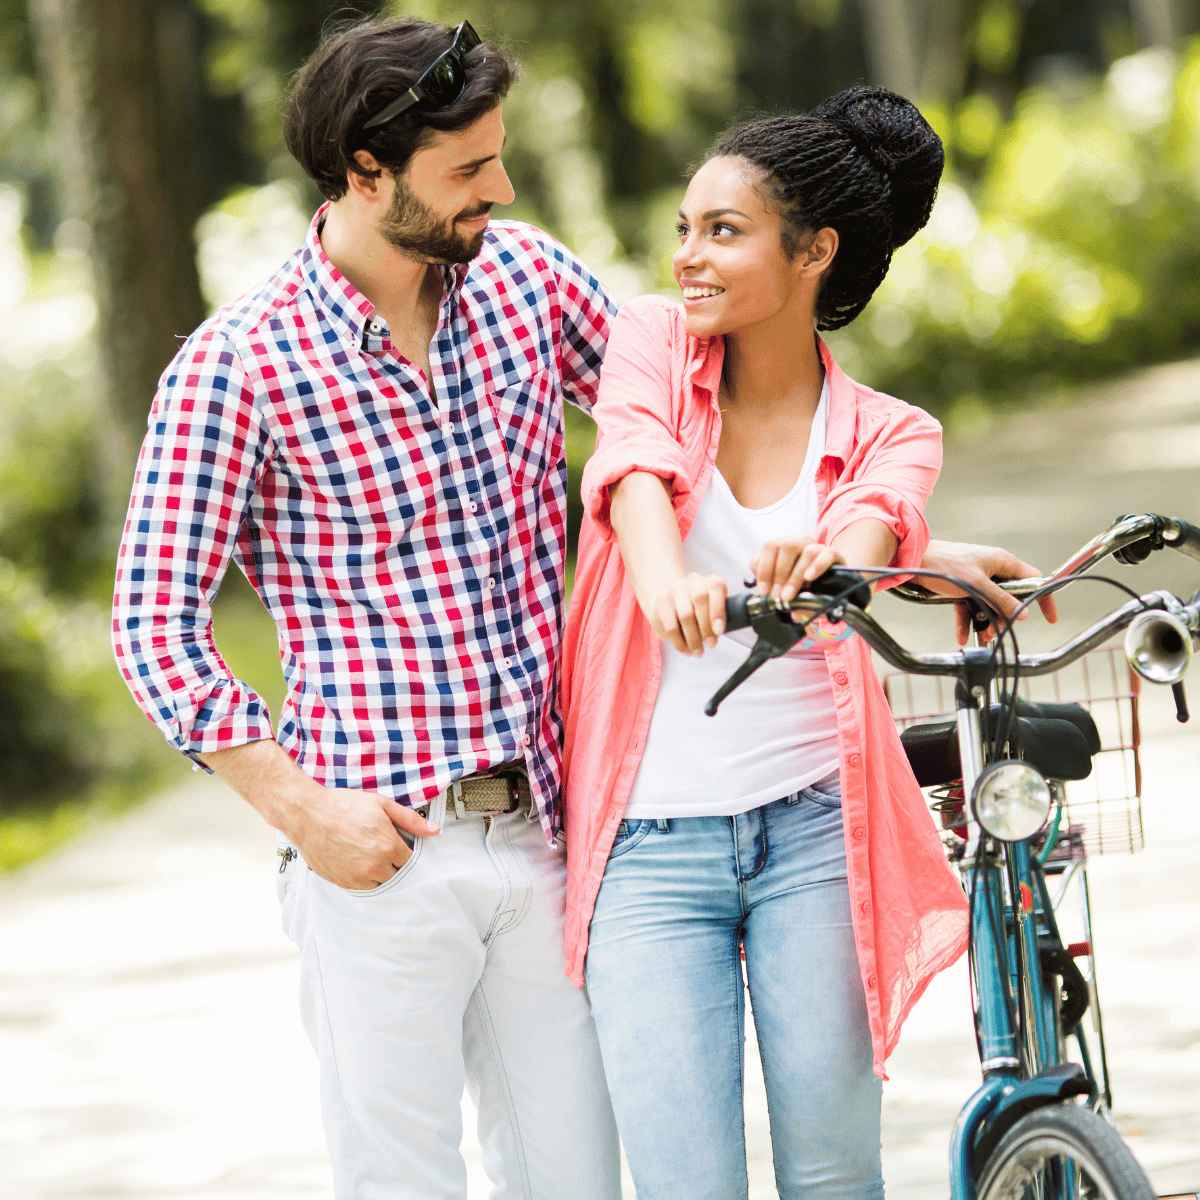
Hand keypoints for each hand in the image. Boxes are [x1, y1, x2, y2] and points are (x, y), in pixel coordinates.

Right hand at [287, 779, 440, 889]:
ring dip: (381, 874)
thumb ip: (410, 820)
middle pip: (398, 876)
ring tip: (371, 857)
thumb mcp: (381, 805)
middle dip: (396, 866)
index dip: (408, 855)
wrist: (308, 813)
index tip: (404, 850)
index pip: (411, 862)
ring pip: (381, 885)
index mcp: (389, 846)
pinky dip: (364, 879)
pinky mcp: (342, 882)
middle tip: (387, 853)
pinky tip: (359, 863)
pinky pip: (362, 889)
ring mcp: (358, 877)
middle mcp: (375, 866)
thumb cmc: (343, 806)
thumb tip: (433, 830)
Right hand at [646, 572, 727, 655]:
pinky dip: (678, 641)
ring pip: (685, 614)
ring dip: (693, 637)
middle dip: (706, 626)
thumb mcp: (711, 610)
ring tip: (697, 651)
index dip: (718, 610)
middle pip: (700, 599)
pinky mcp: (661, 601)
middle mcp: (692, 581)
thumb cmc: (697, 609)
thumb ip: (716, 620)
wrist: (671, 599)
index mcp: (709, 582)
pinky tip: (684, 649)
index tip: (719, 631)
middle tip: (711, 645)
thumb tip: (714, 638)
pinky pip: (670, 625)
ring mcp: (675, 589)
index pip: (716, 587)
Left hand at [751, 538, 845, 601]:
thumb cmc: (800, 585)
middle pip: (786, 547)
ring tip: (789, 595)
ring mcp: (817, 547)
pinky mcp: (833, 555)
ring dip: (795, 576)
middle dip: (779, 575)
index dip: (764, 569)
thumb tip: (763, 589)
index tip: (764, 591)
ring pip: (807, 552)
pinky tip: (809, 578)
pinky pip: (827, 555)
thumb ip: (770, 579)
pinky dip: (817, 566)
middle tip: (777, 595)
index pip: (770, 547)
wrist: (827, 587)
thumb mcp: (783, 583)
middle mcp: (800, 542)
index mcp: (784, 545)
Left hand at [918, 539, 1058, 645]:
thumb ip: (1001, 599)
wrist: (914, 561)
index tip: (1048, 617)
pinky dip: (968, 620)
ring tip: (982, 636)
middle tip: (997, 631)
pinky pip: (971, 606)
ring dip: (986, 622)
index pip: (1033, 580)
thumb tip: (1023, 613)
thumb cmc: (945, 565)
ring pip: (990, 604)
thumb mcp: (977, 585)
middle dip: (1004, 618)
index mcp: (1003, 562)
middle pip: (1009, 598)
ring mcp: (977, 578)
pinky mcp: (962, 587)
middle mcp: (992, 569)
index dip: (1042, 598)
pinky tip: (961, 636)